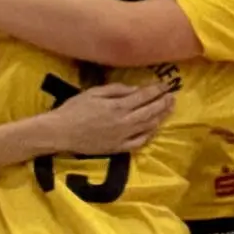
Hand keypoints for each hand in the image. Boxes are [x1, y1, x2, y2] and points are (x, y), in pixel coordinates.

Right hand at [38, 81, 174, 154]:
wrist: (60, 132)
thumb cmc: (74, 109)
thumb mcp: (93, 92)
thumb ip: (116, 90)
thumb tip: (135, 89)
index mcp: (118, 106)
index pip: (144, 96)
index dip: (157, 90)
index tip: (166, 85)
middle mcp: (124, 122)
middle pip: (150, 111)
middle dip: (163, 103)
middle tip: (173, 97)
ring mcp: (122, 136)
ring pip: (148, 126)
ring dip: (160, 117)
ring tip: (168, 110)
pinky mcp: (117, 148)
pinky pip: (138, 142)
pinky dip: (148, 135)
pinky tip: (153, 129)